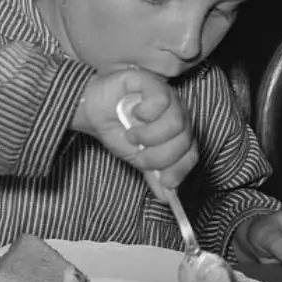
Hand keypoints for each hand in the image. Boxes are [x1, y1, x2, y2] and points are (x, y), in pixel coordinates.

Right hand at [76, 67, 197, 193]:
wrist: (90, 109)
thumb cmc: (114, 128)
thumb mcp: (133, 156)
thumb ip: (152, 172)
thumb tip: (166, 199)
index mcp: (176, 132)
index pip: (191, 153)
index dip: (181, 169)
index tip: (167, 181)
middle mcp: (177, 113)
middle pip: (184, 140)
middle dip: (160, 154)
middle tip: (138, 152)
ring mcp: (167, 96)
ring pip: (176, 123)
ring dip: (150, 135)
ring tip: (131, 133)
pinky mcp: (153, 82)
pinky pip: (162, 101)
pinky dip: (146, 113)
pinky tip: (133, 113)